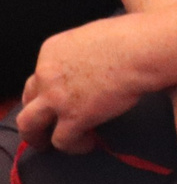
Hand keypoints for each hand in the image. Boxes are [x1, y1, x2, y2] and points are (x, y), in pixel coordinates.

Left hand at [15, 15, 159, 154]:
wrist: (140, 49)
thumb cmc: (133, 37)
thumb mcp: (96, 37)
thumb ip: (87, 53)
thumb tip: (101, 64)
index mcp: (53, 51)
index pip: (41, 74)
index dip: (49, 88)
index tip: (61, 97)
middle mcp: (47, 74)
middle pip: (29, 98)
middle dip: (34, 112)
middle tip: (42, 124)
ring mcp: (57, 97)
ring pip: (29, 125)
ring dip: (37, 136)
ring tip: (49, 145)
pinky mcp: (73, 117)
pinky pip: (62, 140)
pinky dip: (73, 146)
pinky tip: (87, 144)